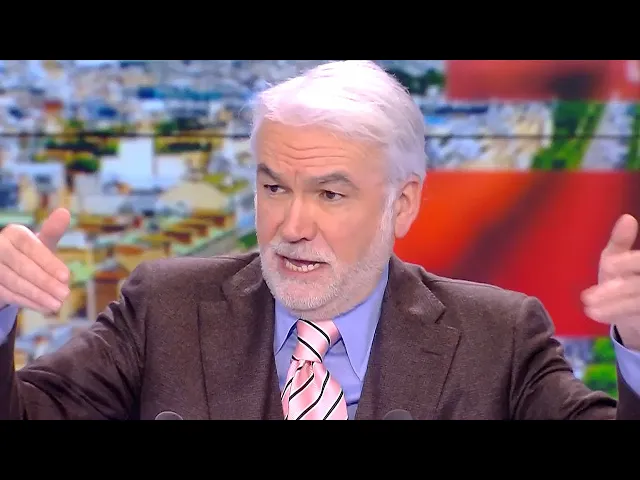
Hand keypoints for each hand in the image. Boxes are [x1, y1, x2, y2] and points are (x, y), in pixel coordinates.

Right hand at [0, 208, 70, 313]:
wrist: (9, 268)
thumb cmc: (31, 254)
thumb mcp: (43, 243)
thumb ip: (53, 231)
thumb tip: (64, 212)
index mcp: (14, 233)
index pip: (32, 249)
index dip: (50, 264)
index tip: (67, 277)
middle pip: (23, 267)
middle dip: (46, 283)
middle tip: (65, 295)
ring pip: (14, 282)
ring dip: (38, 296)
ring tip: (57, 305)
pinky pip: (7, 294)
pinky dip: (27, 302)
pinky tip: (43, 307)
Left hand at [582, 214, 639, 349]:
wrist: (631, 308)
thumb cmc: (623, 276)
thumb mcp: (617, 257)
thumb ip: (620, 241)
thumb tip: (627, 218)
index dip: (628, 262)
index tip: (608, 266)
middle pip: (639, 285)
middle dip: (615, 291)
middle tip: (588, 297)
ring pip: (637, 303)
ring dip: (613, 307)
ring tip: (588, 309)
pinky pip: (635, 317)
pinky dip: (614, 315)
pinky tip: (596, 314)